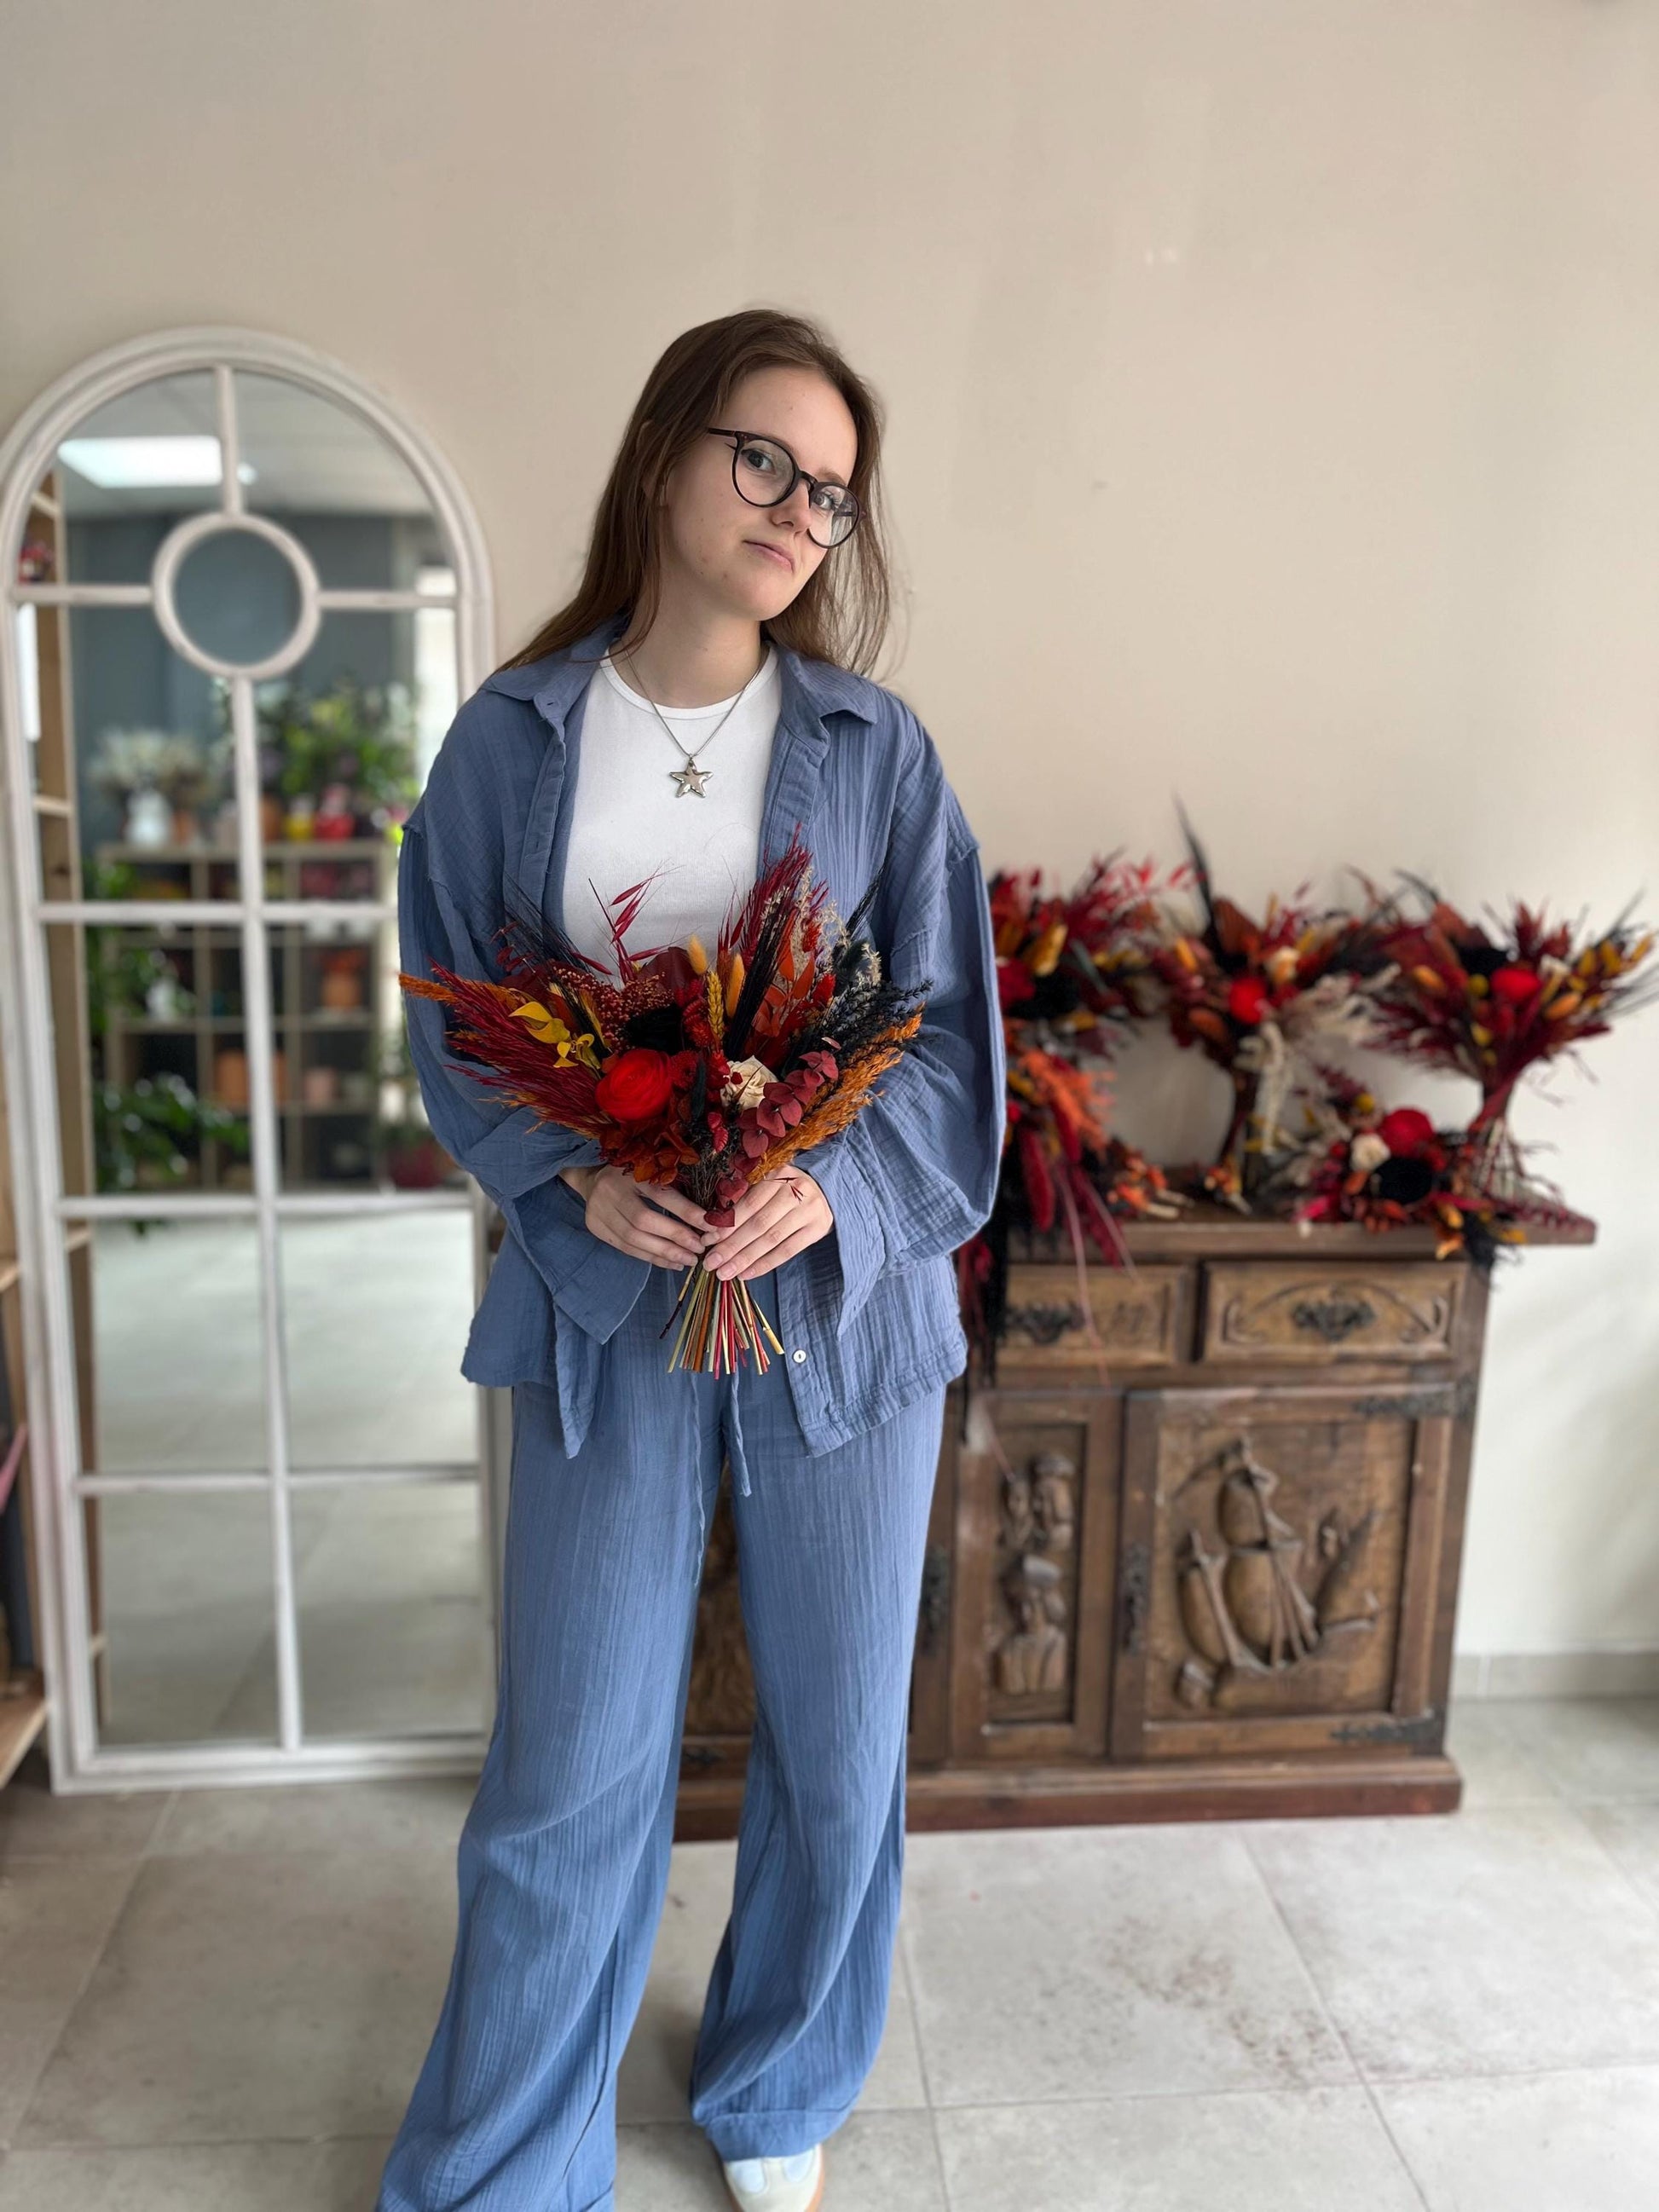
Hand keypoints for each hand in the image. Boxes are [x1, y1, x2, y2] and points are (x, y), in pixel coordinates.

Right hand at [558, 1163, 718, 1269]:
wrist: (592, 1178)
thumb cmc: (633, 1174)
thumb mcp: (651, 1169)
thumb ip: (673, 1186)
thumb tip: (707, 1214)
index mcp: (629, 1170)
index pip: (660, 1194)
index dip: (687, 1211)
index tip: (711, 1225)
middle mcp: (610, 1190)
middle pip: (644, 1220)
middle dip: (675, 1237)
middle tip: (699, 1249)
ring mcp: (599, 1210)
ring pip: (633, 1239)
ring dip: (664, 1253)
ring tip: (688, 1260)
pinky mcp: (596, 1227)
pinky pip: (626, 1248)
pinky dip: (651, 1258)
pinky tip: (671, 1263)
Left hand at [701, 1165, 833, 1281]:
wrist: (824, 1190)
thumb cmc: (784, 1188)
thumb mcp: (767, 1184)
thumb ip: (744, 1199)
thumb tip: (713, 1230)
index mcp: (778, 1173)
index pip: (749, 1203)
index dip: (727, 1224)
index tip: (707, 1241)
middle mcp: (796, 1190)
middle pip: (759, 1223)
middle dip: (731, 1246)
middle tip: (711, 1263)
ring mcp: (810, 1210)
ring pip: (771, 1239)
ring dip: (745, 1259)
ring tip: (725, 1273)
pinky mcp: (818, 1228)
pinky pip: (787, 1251)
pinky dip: (765, 1264)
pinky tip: (746, 1274)